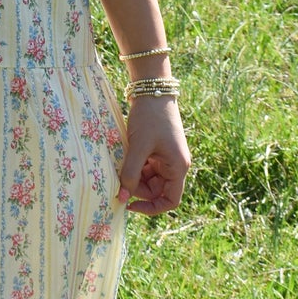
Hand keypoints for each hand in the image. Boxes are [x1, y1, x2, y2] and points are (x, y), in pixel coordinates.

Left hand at [117, 96, 189, 215]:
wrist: (152, 90)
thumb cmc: (149, 118)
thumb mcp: (138, 147)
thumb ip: (130, 174)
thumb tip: (122, 199)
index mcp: (178, 167)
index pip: (170, 201)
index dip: (151, 208)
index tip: (130, 205)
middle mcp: (176, 165)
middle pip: (157, 191)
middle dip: (138, 189)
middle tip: (119, 181)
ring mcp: (167, 158)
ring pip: (150, 180)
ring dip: (135, 177)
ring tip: (121, 165)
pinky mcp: (158, 151)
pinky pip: (146, 168)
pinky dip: (135, 167)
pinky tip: (124, 158)